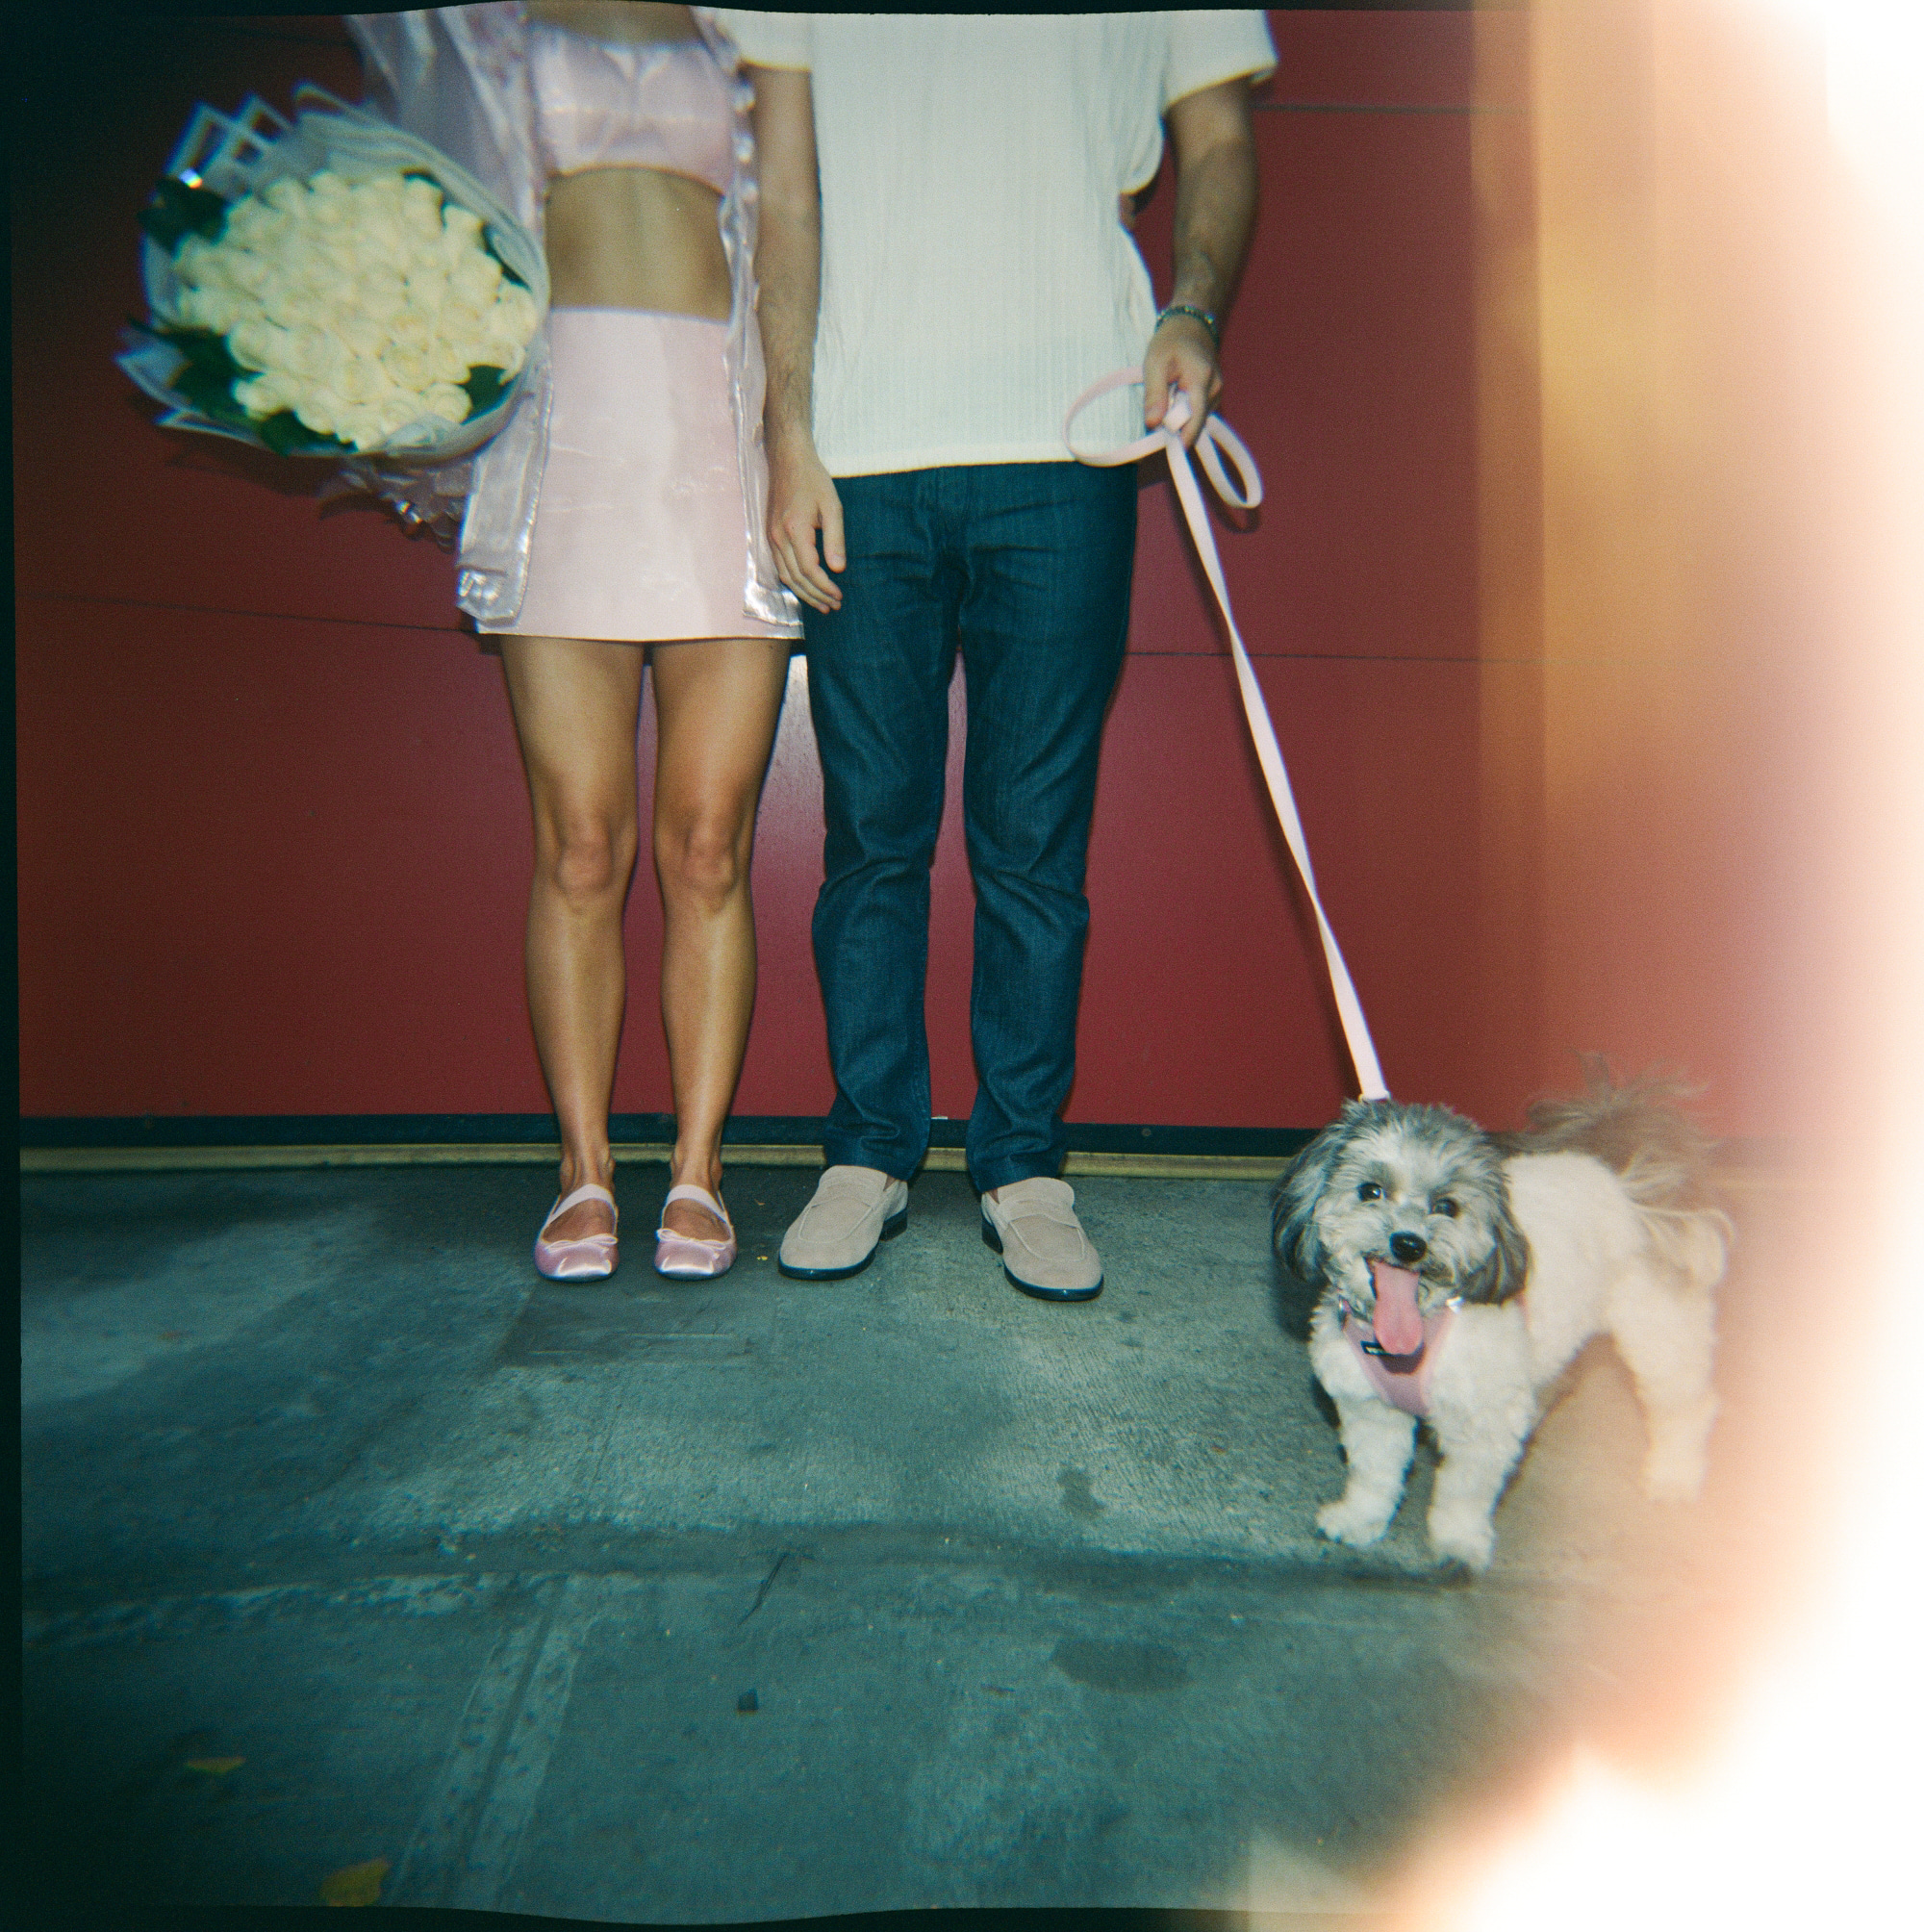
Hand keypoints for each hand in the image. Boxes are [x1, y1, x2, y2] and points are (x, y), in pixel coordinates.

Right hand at [766, 430, 844, 613]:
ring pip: (785, 576)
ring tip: (822, 604)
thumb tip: (838, 568)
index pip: (809, 570)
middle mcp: (778, 537)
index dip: (825, 587)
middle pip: (796, 578)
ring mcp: (771, 537)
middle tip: (834, 606)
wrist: (787, 459)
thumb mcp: (832, 506)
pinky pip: (779, 566)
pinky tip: (805, 587)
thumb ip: (835, 538)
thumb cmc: (813, 479)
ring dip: (803, 593)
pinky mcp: (769, 535)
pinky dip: (793, 581)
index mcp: (794, 530)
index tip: (840, 595)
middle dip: (816, 596)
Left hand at [1143, 311, 1221, 449]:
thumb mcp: (1155, 364)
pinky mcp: (1214, 395)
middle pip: (1195, 423)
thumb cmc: (1170, 342)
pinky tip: (1175, 398)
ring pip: (1196, 420)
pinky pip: (1197, 413)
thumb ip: (1154, 395)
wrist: (1191, 325)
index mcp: (1202, 380)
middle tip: (1156, 415)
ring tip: (1166, 400)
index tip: (1167, 448)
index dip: (1181, 438)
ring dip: (1179, 418)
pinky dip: (1184, 412)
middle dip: (1176, 426)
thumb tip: (1153, 424)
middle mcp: (1215, 389)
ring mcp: (1217, 393)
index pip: (1196, 421)